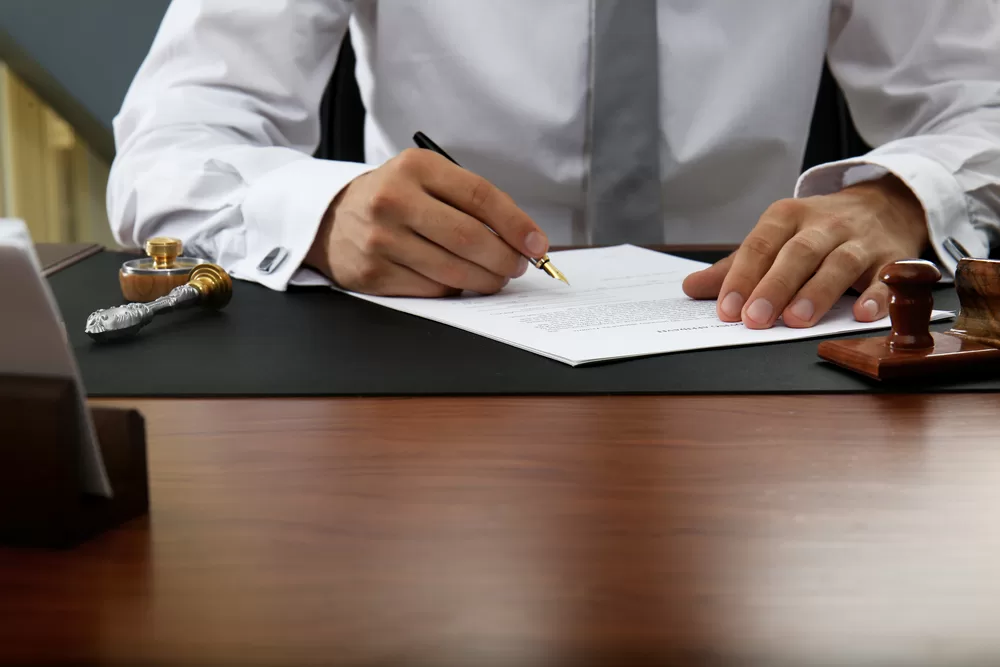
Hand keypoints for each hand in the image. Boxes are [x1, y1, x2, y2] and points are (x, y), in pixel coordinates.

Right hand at [305, 148, 547, 295]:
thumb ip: (469, 201)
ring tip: (495, 277)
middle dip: (504, 258)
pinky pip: (431, 290)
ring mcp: (380, 240)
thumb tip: (521, 239)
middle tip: (517, 266)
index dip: (516, 224)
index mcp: (415, 167)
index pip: (480, 196)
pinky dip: (454, 291)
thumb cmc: (394, 199)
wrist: (332, 218)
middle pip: (469, 237)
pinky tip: (460, 283)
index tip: (537, 244)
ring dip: (485, 280)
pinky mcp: (373, 274)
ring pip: (453, 271)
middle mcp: (394, 200)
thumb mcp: (425, 180)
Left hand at [682, 175, 928, 327]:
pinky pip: (886, 275)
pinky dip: (877, 295)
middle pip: (798, 253)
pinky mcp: (892, 257)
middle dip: (775, 286)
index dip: (742, 277)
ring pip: (839, 263)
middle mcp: (824, 224)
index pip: (760, 245)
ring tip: (797, 321)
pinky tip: (861, 314)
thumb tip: (692, 288)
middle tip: (755, 319)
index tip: (727, 309)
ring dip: (817, 292)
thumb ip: (737, 266)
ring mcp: (860, 239)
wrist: (885, 204)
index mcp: (788, 217)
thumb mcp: (775, 238)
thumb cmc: (817, 230)